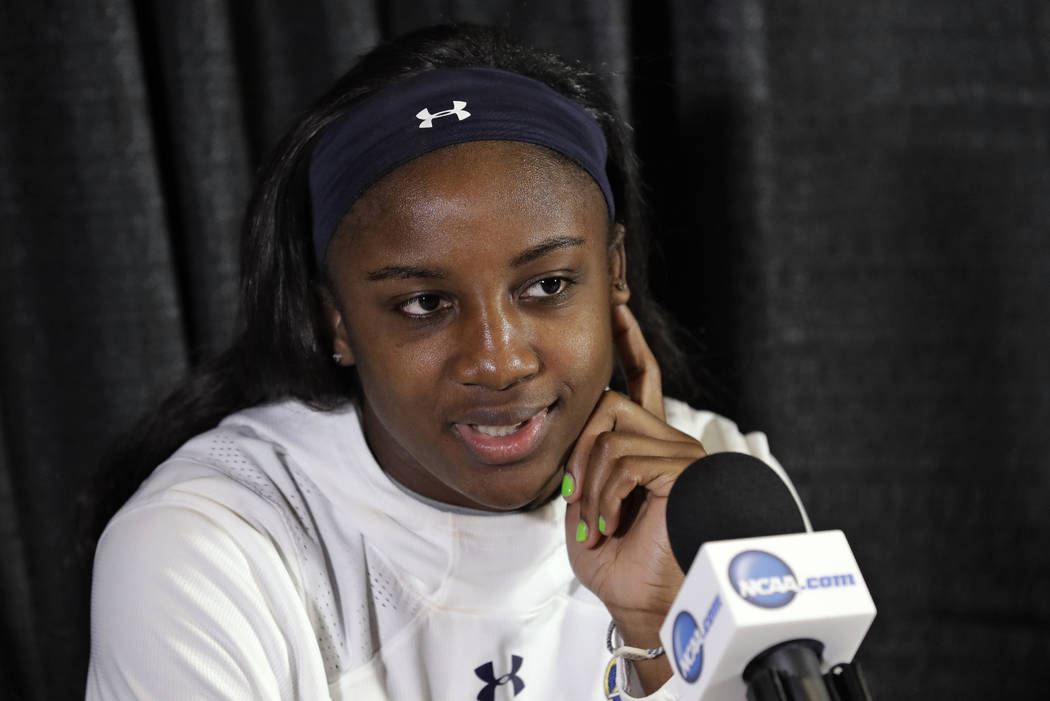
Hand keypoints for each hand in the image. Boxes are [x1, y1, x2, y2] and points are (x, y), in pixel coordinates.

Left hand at [563, 304, 706, 691]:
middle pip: (606, 404)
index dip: (631, 343)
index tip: (619, 309)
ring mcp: (680, 453)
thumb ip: (583, 461)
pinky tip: (612, 524)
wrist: (646, 604)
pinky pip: (625, 462)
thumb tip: (574, 436)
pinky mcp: (684, 470)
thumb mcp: (586, 503)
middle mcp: (669, 441)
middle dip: (578, 452)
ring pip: (609, 437)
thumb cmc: (619, 564)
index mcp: (648, 445)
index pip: (641, 380)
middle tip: (577, 501)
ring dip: (589, 487)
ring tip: (597, 523)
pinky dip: (605, 497)